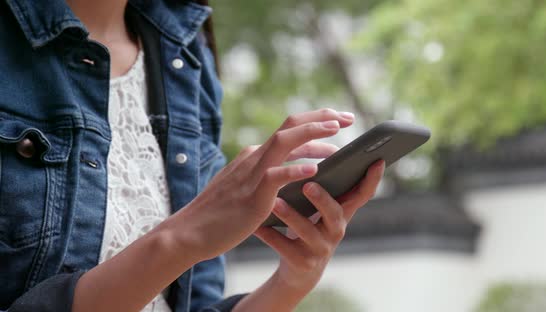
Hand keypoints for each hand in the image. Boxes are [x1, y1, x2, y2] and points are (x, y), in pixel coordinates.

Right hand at [164, 109, 354, 260]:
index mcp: (255, 157)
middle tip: (347, 118)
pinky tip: (315, 169)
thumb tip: (294, 170)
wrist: (190, 232)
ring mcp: (252, 174)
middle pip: (289, 126)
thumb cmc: (220, 213)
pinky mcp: (252, 195)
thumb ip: (267, 176)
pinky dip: (296, 170)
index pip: (288, 130)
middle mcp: (254, 158)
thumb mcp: (246, 188)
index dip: (314, 121)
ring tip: (336, 131)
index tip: (337, 120)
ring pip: (283, 142)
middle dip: (320, 117)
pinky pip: (276, 177)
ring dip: (311, 133)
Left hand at [253, 159, 385, 291]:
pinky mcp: (301, 262)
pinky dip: (269, 234)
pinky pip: (283, 246)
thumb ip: (326, 185)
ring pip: (307, 231)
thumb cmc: (309, 225)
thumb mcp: (321, 208)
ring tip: (275, 203)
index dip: (372, 179)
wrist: (298, 269)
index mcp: (342, 211)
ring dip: (291, 216)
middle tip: (308, 185)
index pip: (362, 194)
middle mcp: (335, 229)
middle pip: (335, 213)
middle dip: (323, 199)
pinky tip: (257, 225)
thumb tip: (324, 144)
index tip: (377, 160)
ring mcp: (319, 248)